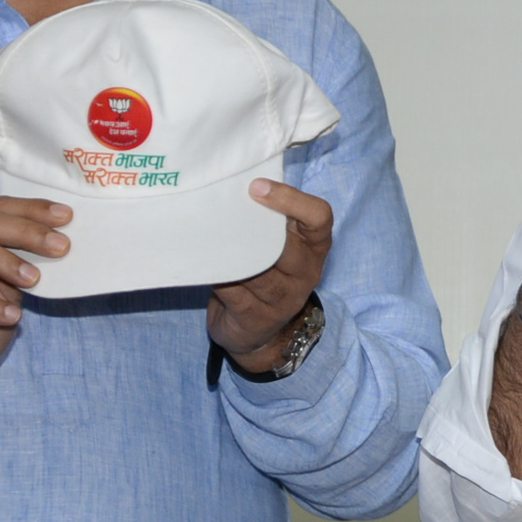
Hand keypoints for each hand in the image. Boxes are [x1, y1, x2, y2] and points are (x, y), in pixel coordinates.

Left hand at [210, 180, 333, 371]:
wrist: (260, 334)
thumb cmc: (266, 274)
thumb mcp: (279, 246)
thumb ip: (268, 221)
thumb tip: (231, 188)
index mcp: (315, 245)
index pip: (320, 216)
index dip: (291, 199)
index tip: (256, 187)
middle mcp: (306, 271)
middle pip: (284, 245)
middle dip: (250, 227)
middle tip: (220, 209)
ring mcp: (284, 298)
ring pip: (254, 268)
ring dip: (227, 251)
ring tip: (203, 231)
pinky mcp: (257, 317)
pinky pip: (233, 290)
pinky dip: (215, 274)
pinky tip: (201, 262)